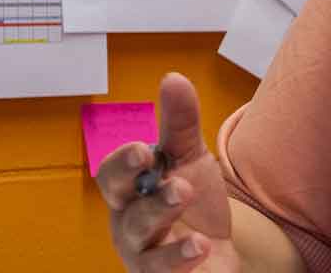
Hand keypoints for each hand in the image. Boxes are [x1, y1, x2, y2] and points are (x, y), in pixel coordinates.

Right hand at [95, 73, 238, 271]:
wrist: (218, 252)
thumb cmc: (191, 202)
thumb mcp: (189, 159)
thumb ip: (180, 123)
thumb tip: (173, 77)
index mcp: (129, 190)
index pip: (112, 174)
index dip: (123, 162)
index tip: (143, 150)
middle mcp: (128, 222)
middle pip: (123, 208)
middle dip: (144, 193)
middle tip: (176, 182)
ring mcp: (143, 254)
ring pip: (139, 239)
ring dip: (162, 218)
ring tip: (185, 199)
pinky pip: (162, 272)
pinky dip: (179, 259)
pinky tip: (202, 247)